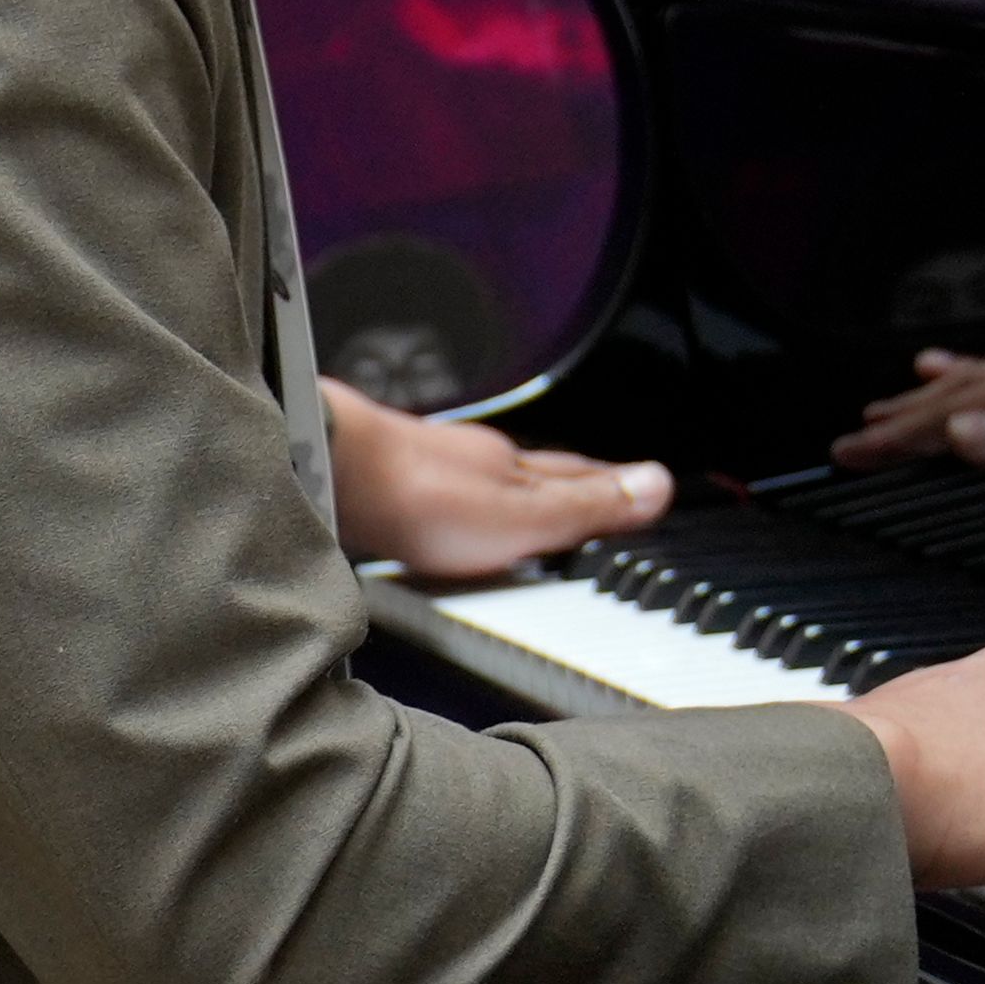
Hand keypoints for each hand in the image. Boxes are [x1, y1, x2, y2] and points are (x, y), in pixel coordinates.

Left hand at [321, 376, 670, 578]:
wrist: (328, 473)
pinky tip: (459, 520)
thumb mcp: (525, 513)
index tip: (648, 492)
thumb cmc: (419, 495)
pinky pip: (451, 497)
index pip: (584, 477)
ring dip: (523, 494)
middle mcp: (480, 463)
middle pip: (542, 474)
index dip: (618, 488)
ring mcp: (437, 472)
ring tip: (544, 510)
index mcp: (518, 469)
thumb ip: (589, 504)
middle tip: (608, 496)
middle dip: (576, 486)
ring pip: (494, 481)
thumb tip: (657, 484)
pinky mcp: (396, 491)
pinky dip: (472, 508)